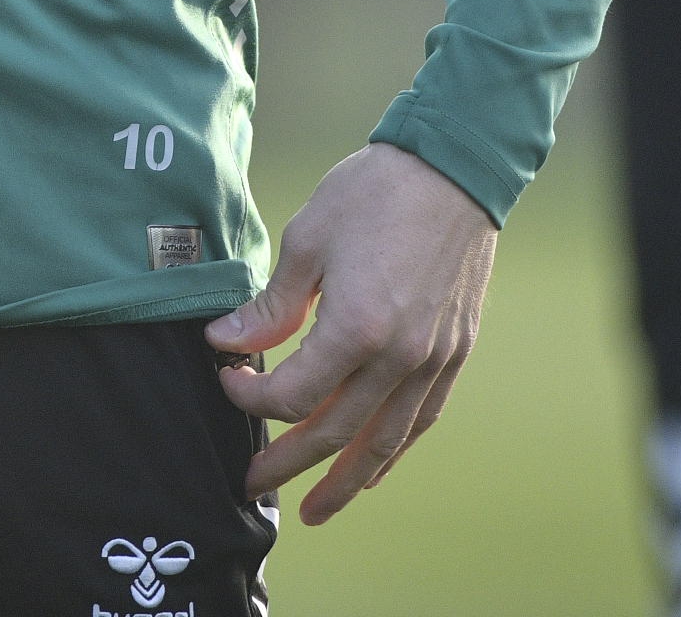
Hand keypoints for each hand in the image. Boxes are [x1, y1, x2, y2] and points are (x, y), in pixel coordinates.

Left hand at [207, 143, 496, 525]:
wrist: (452, 171)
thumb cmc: (374, 194)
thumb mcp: (306, 240)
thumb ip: (272, 304)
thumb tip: (227, 342)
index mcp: (356, 328)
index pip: (295, 395)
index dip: (253, 398)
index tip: (229, 378)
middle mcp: (399, 356)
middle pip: (335, 434)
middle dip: (288, 464)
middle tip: (253, 485)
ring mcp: (432, 359)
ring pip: (384, 442)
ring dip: (346, 482)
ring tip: (315, 510)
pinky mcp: (453, 353)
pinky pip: (421, 419)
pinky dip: (394, 451)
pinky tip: (373, 469)